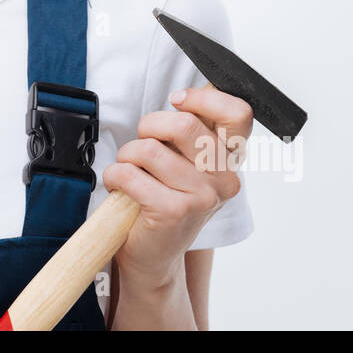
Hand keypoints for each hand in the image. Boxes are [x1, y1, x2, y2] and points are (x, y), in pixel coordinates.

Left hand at [101, 84, 252, 290]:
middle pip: (184, 123)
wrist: (153, 255)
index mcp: (231, 161)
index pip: (237, 114)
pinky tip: (120, 189)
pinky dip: (114, 176)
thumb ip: (190, 132)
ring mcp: (202, 197)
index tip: (177, 101)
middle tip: (142, 148)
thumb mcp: (184, 162)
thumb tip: (182, 97)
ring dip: (127, 157)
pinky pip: (129, 174)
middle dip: (149, 127)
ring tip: (129, 173)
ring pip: (149, 148)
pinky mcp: (174, 212)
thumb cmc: (163, 199)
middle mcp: (225, 179)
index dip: (204, 98)